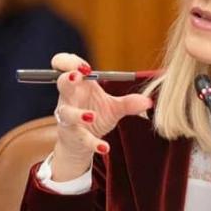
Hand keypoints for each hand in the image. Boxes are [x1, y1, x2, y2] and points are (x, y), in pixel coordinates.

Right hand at [50, 53, 152, 180]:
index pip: (64, 65)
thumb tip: (148, 101)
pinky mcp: (71, 135)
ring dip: (77, 114)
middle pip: (62, 83)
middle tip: (77, 76)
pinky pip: (80, 137)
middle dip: (68, 77)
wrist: (80, 143)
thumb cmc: (94, 116)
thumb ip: (129, 103)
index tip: (85, 67)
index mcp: (79, 84)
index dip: (70, 62)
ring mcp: (67, 117)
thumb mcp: (113, 108)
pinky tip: (105, 148)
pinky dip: (93, 143)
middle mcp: (69, 98)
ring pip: (66, 112)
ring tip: (91, 117)